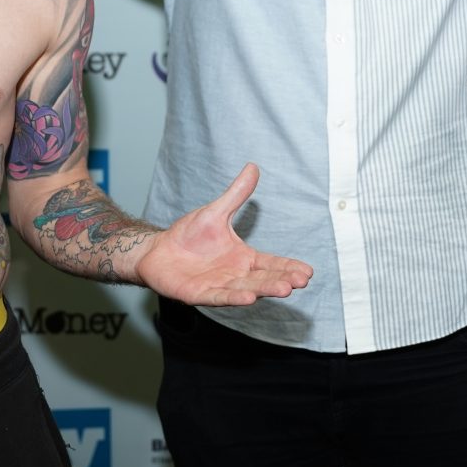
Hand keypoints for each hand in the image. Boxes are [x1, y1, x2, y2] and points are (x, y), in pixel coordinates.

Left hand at [138, 164, 313, 304]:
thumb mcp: (216, 212)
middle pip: (263, 279)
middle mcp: (235, 275)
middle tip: (300, 281)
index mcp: (243, 258)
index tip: (308, 271)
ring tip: (284, 289)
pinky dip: (234, 298)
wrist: (158, 250)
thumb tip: (252, 167)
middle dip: (282, 280)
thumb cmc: (188, 235)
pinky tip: (249, 298)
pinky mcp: (200, 294)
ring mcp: (219, 286)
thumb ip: (236, 194)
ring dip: (264, 290)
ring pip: (246, 289)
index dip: (288, 267)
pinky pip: (219, 297)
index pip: (271, 263)